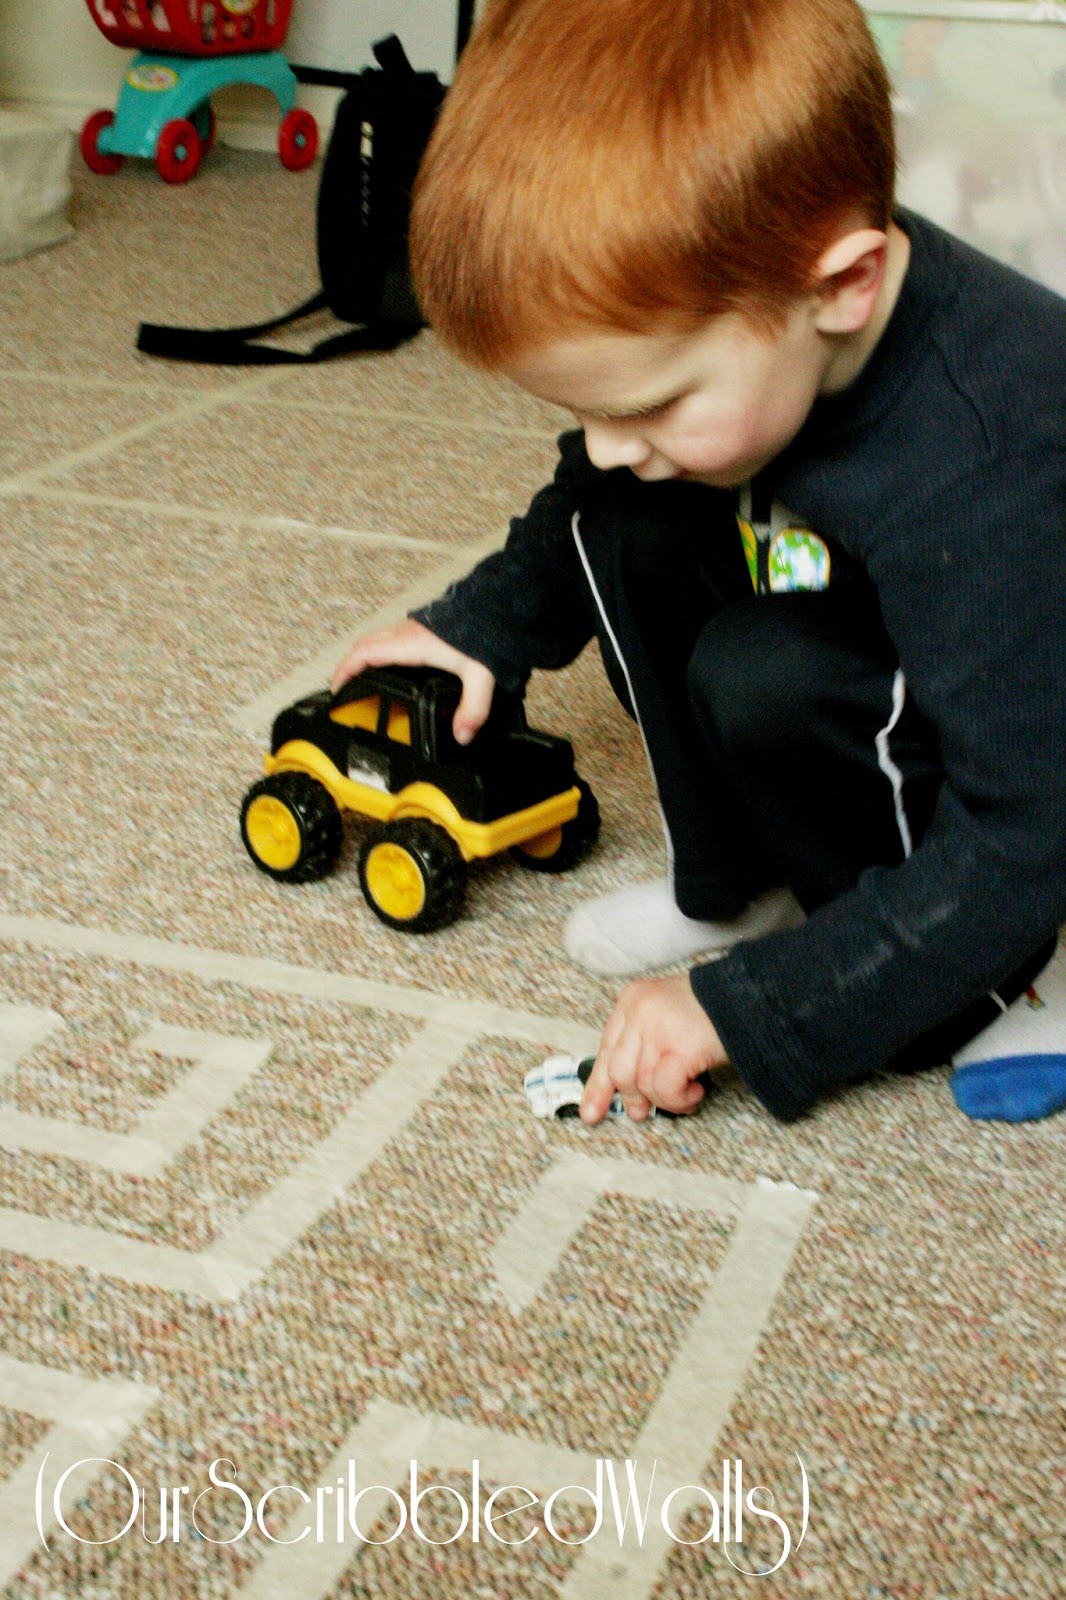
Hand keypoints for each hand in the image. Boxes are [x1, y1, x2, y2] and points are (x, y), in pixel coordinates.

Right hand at [331, 618, 496, 745]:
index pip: (365, 654)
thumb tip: (462, 735)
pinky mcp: (425, 626)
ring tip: (362, 678)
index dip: (345, 670)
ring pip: (378, 639)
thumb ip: (473, 708)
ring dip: (364, 656)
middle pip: (365, 645)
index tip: (336, 689)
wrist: (499, 603)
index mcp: (411, 644)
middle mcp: (408, 633)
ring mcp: (415, 627)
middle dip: (349, 664)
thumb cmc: (488, 632)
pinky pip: (391, 636)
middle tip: (343, 686)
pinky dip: (381, 650)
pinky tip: (393, 665)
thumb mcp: (482, 675)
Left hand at [580, 974, 728, 1123]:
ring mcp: (657, 1027)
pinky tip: (696, 1091)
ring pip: (641, 1083)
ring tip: (688, 1093)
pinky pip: (664, 1089)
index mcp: (632, 1000)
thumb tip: (629, 1095)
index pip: (606, 1048)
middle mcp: (639, 1010)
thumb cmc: (713, 1012)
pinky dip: (679, 1099)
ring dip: (665, 1100)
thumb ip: (644, 1046)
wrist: (751, 998)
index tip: (591, 1111)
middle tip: (643, 1112)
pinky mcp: (678, 1046)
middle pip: (618, 1070)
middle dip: (631, 1097)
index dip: (598, 1084)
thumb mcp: (666, 1018)